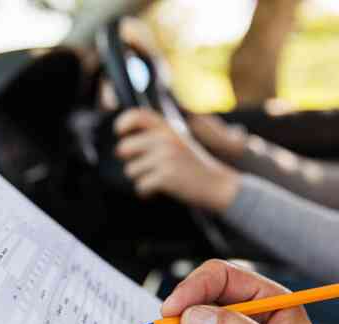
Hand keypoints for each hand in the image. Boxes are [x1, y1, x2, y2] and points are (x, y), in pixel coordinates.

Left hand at [114, 108, 239, 212]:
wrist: (218, 185)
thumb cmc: (195, 167)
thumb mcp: (179, 143)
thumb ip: (156, 138)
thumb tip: (123, 146)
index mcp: (168, 128)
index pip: (137, 115)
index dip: (122, 123)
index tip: (120, 133)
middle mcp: (165, 139)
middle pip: (124, 148)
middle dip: (130, 162)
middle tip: (144, 169)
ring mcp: (165, 157)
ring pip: (130, 170)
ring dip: (141, 179)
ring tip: (160, 179)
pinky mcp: (165, 176)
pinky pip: (140, 186)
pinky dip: (147, 192)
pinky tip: (161, 190)